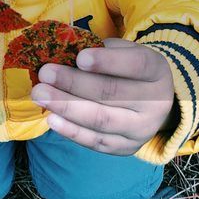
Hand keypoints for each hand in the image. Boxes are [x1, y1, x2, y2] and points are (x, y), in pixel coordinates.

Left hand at [29, 38, 178, 155]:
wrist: (153, 105)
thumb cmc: (130, 71)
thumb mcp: (125, 52)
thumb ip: (101, 50)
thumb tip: (64, 50)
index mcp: (157, 71)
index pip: (136, 65)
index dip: (108, 62)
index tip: (79, 58)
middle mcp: (156, 103)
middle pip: (112, 93)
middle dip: (74, 82)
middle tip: (45, 73)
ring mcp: (142, 129)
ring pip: (102, 120)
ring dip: (67, 107)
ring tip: (41, 94)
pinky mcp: (126, 148)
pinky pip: (96, 142)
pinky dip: (71, 131)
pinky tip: (52, 118)